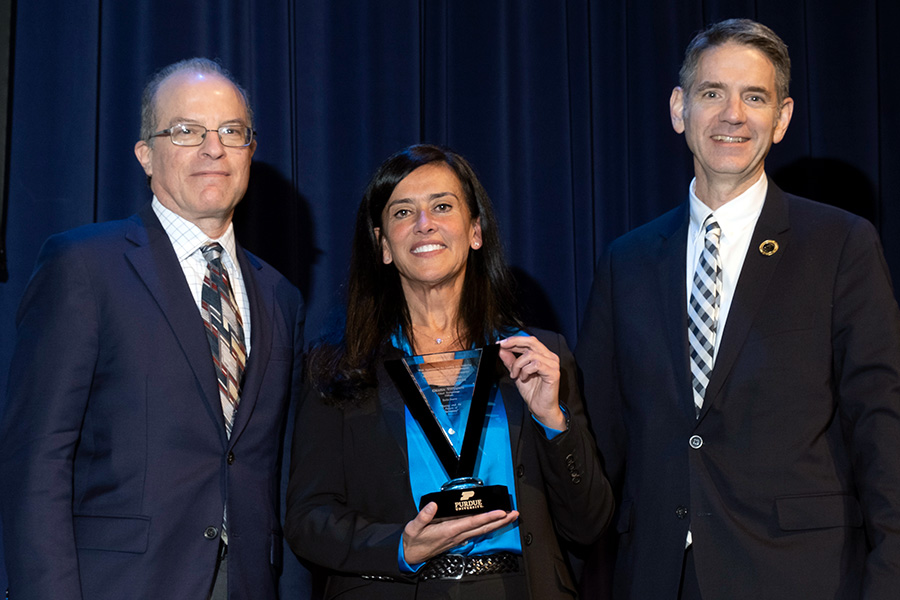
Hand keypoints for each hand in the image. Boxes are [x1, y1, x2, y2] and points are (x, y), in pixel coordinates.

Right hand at [402, 502, 518, 564]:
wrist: (411, 554)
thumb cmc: (414, 541)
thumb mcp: (414, 527)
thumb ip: (424, 516)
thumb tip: (434, 505)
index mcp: (449, 530)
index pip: (473, 522)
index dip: (488, 517)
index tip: (500, 512)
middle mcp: (457, 535)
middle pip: (483, 528)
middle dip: (500, 521)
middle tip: (513, 514)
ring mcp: (458, 538)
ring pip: (481, 531)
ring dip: (496, 524)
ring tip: (508, 517)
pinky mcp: (457, 539)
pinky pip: (475, 533)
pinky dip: (486, 528)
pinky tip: (492, 525)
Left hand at [498, 335, 565, 429]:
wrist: (540, 408)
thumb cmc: (533, 392)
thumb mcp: (517, 373)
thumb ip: (510, 361)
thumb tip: (502, 349)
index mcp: (543, 355)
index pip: (529, 341)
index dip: (514, 340)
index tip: (501, 343)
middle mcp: (550, 357)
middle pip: (531, 341)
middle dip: (514, 342)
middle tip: (502, 347)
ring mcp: (553, 364)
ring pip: (530, 354)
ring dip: (518, 364)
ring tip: (515, 374)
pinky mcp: (553, 372)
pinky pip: (535, 364)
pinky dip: (525, 370)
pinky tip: (523, 378)